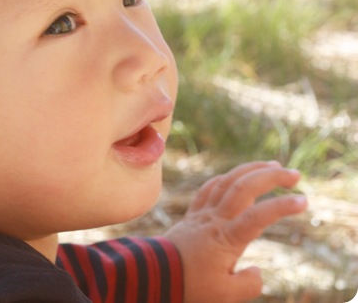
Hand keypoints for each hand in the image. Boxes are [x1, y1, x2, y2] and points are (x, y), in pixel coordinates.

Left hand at [165, 161, 306, 302]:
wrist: (152, 276)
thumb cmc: (187, 287)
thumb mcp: (225, 296)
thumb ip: (249, 284)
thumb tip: (256, 270)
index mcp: (225, 238)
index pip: (258, 216)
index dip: (281, 206)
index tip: (303, 200)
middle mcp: (213, 220)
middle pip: (243, 188)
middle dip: (271, 177)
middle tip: (295, 174)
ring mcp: (201, 215)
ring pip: (226, 182)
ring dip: (250, 170)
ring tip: (272, 166)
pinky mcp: (191, 216)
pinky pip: (209, 189)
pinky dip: (226, 178)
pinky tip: (236, 176)